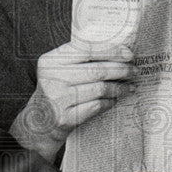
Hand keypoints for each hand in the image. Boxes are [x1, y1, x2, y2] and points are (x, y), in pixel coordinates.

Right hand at [9, 41, 134, 161]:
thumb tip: (118, 51)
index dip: (111, 51)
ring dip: (119, 87)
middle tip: (134, 71)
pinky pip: (96, 106)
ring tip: (129, 86)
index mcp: (51, 61)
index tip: (129, 54)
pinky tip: (116, 99)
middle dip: (120, 70)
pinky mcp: (65, 118)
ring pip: (99, 89)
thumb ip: (80, 58)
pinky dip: (109, 101)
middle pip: (96, 70)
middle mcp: (52, 78)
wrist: (38, 122)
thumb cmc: (55, 91)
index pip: (86, 50)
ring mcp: (57, 99)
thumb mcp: (59, 70)